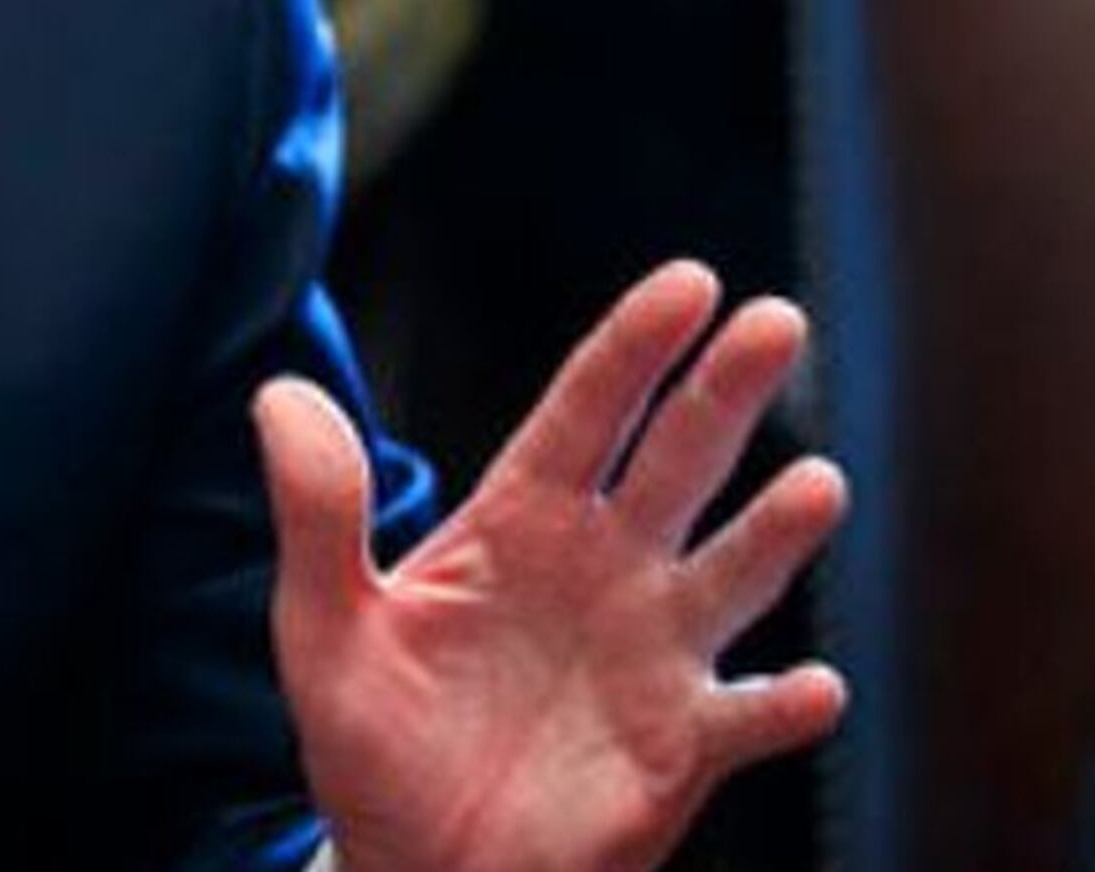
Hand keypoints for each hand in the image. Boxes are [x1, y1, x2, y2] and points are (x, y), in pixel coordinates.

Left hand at [256, 261, 848, 871]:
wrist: (410, 861)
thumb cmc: (370, 736)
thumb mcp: (322, 623)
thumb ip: (315, 512)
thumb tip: (278, 394)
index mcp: (521, 523)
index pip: (587, 413)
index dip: (634, 347)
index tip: (688, 281)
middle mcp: (604, 571)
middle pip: (678, 462)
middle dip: (725, 393)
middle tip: (776, 320)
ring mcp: (653, 655)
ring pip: (732, 576)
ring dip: (775, 534)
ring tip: (816, 484)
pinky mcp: (680, 749)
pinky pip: (745, 719)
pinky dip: (783, 705)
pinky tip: (811, 686)